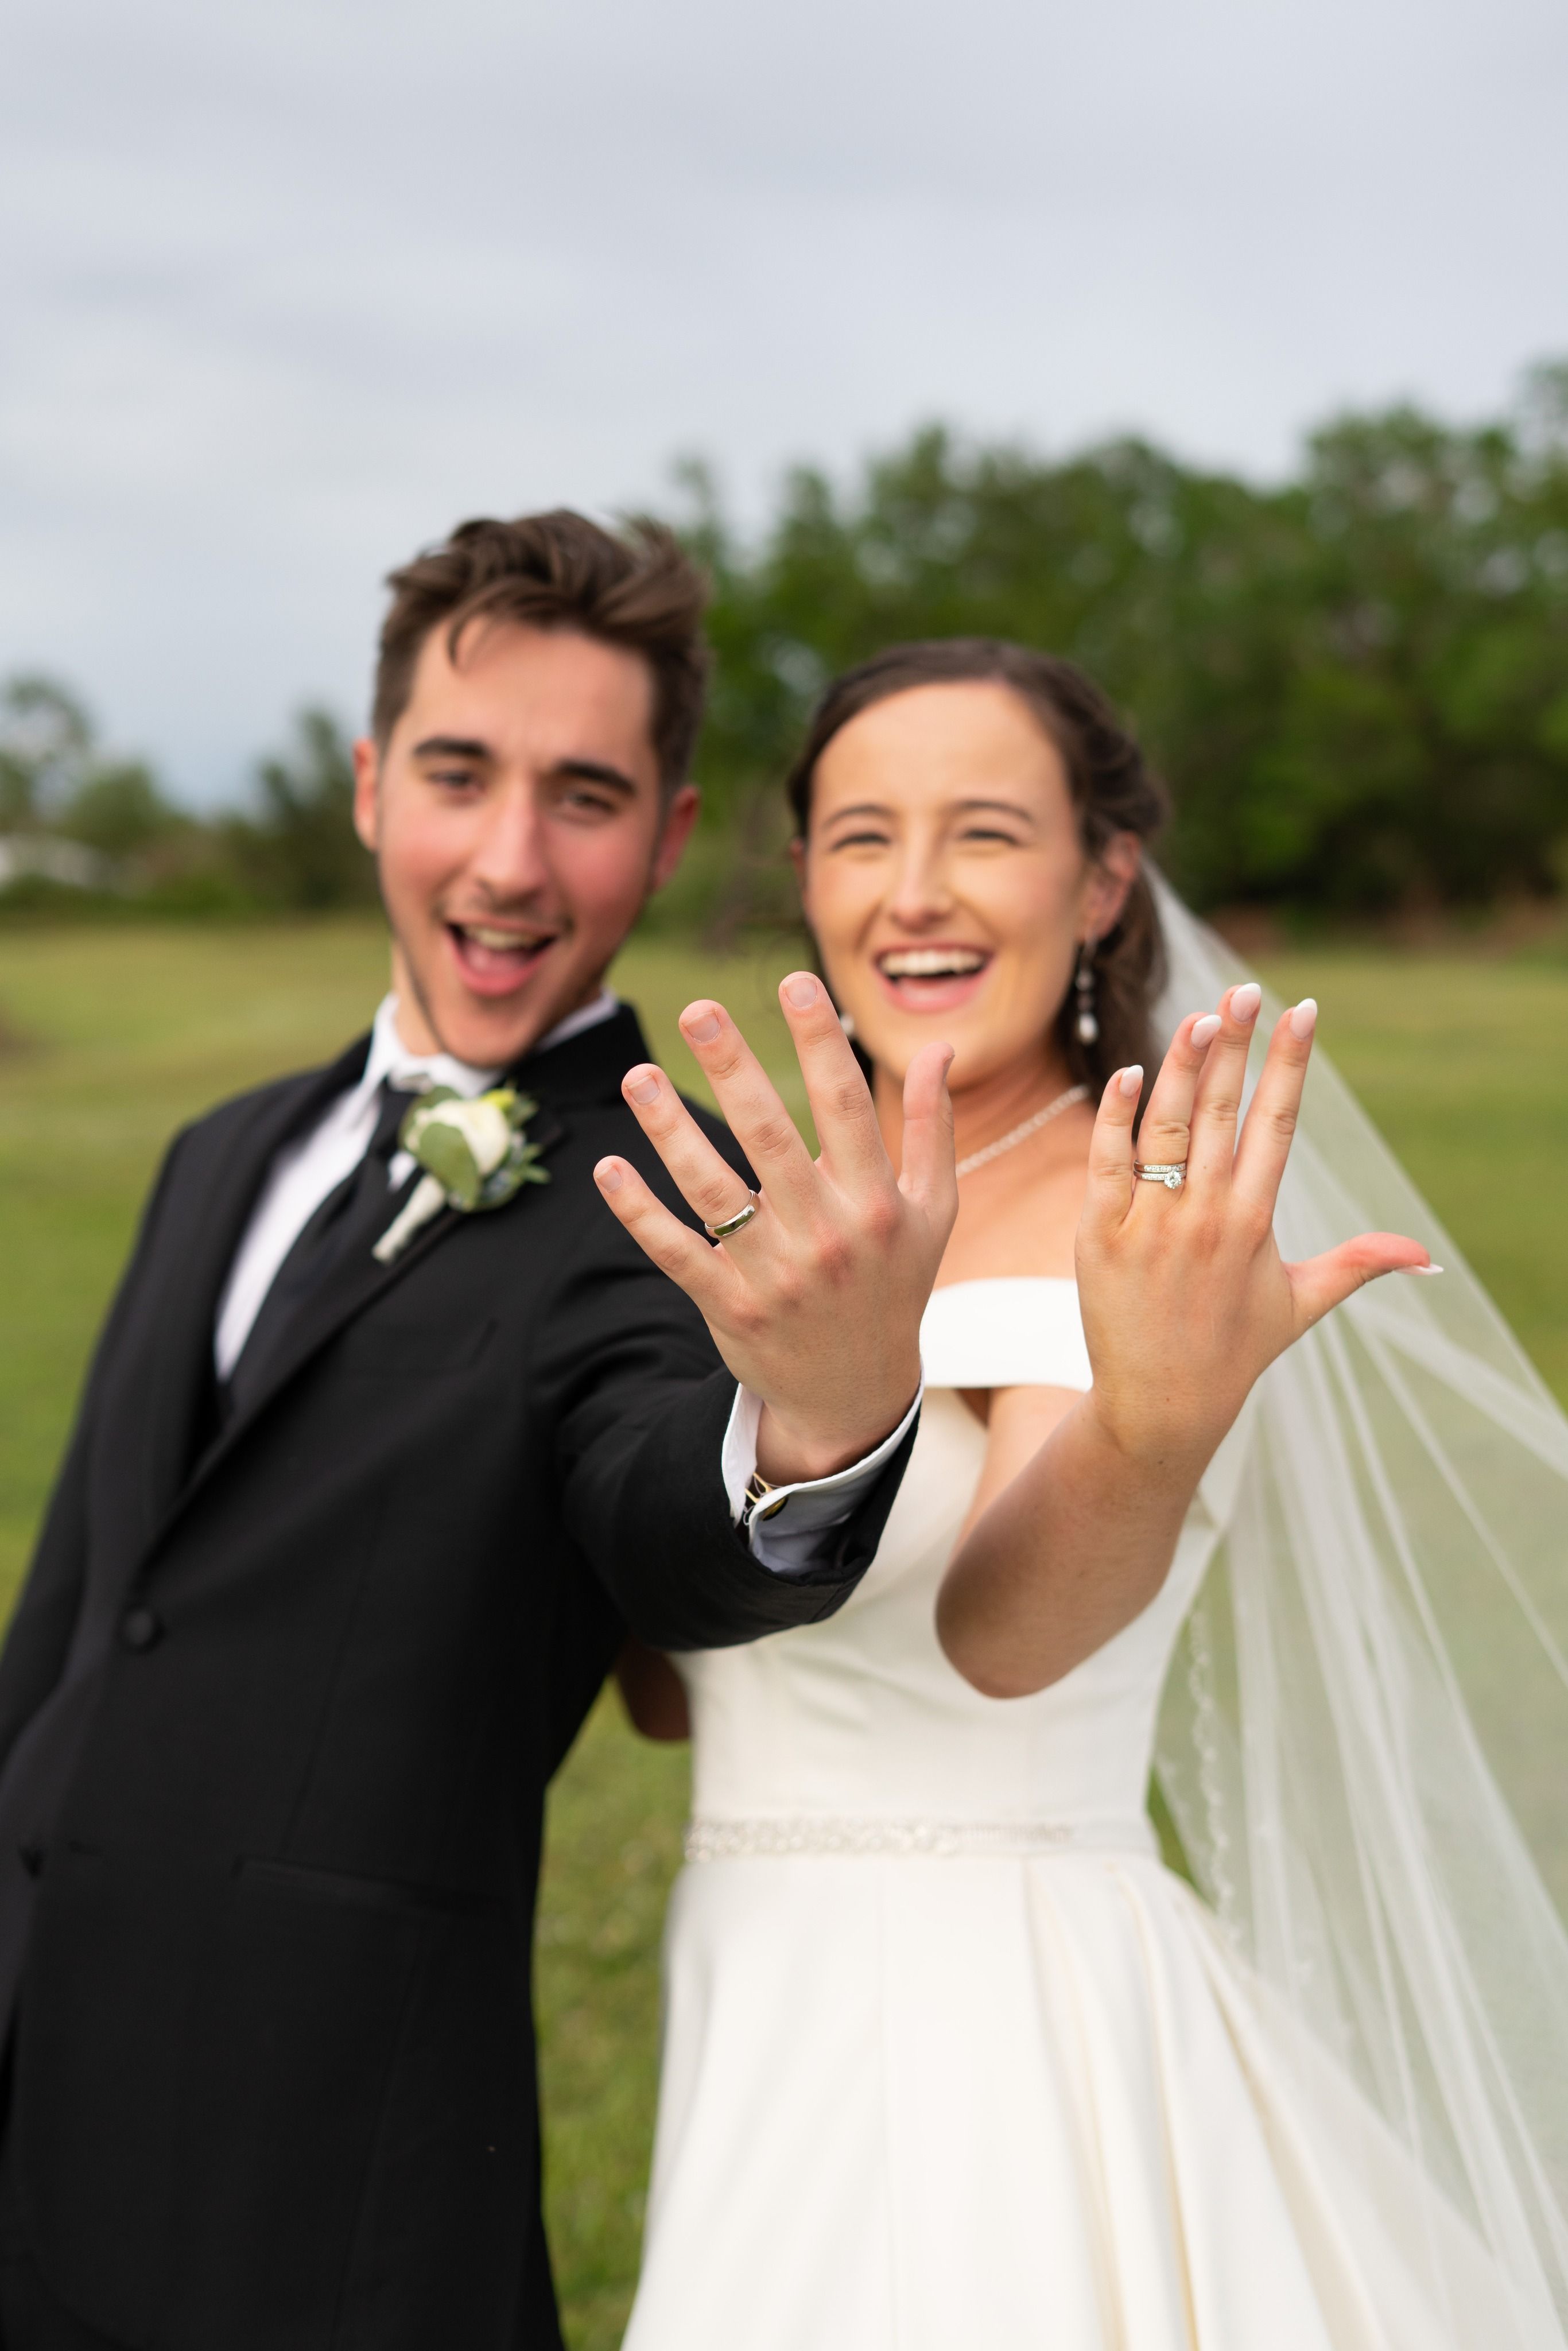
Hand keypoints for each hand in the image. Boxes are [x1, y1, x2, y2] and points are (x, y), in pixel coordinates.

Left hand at [594, 971, 955, 1483]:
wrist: (855, 1394)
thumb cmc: (893, 1284)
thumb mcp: (931, 1212)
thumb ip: (931, 1128)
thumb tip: (939, 1046)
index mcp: (877, 1202)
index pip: (845, 1106)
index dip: (820, 1042)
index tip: (794, 982)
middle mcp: (826, 1235)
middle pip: (771, 1137)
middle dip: (733, 1069)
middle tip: (697, 1009)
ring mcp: (774, 1274)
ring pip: (713, 1191)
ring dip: (670, 1131)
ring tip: (636, 1076)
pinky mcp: (729, 1306)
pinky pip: (675, 1252)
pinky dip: (639, 1211)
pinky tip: (608, 1167)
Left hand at [1077, 982, 1431, 1477]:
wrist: (1160, 1407)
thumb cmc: (1231, 1352)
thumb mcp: (1301, 1304)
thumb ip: (1358, 1265)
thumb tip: (1425, 1256)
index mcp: (1253, 1221)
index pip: (1277, 1124)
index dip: (1290, 1064)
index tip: (1303, 1010)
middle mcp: (1205, 1216)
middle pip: (1223, 1112)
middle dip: (1237, 1045)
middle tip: (1246, 989)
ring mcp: (1150, 1223)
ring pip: (1166, 1128)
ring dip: (1183, 1067)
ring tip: (1200, 1017)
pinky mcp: (1099, 1236)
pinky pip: (1106, 1163)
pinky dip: (1114, 1117)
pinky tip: (1127, 1074)